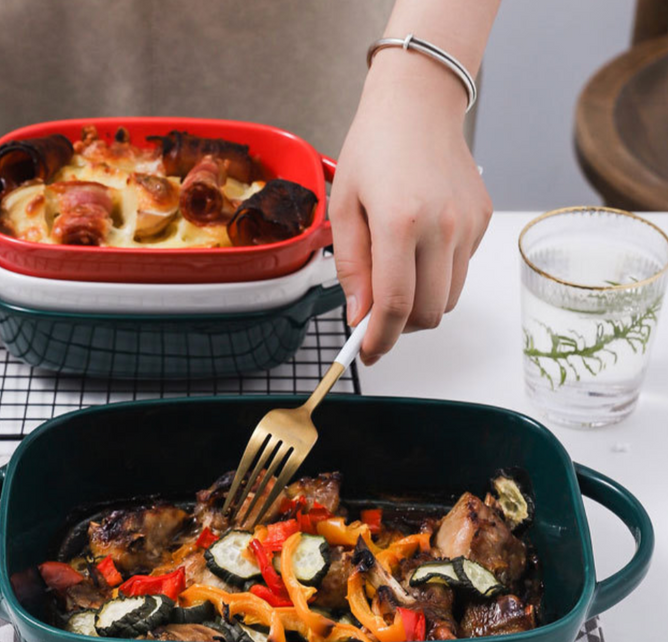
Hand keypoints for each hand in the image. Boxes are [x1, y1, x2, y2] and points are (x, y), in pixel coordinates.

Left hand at [330, 50, 491, 364]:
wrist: (419, 103)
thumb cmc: (374, 148)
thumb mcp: (344, 206)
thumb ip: (352, 267)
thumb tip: (359, 316)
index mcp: (400, 221)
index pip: (395, 305)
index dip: (380, 339)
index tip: (367, 353)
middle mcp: (442, 226)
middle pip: (428, 314)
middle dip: (400, 328)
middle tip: (376, 317)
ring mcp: (467, 225)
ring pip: (447, 300)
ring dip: (420, 306)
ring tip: (396, 279)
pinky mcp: (482, 221)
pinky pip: (460, 271)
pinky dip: (437, 276)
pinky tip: (419, 247)